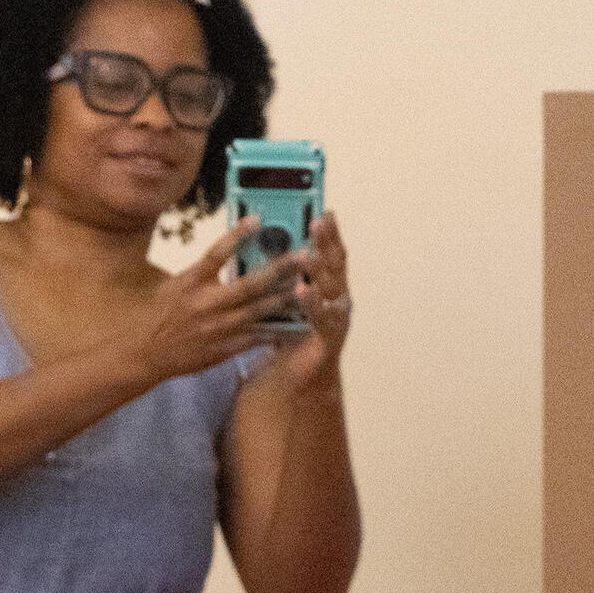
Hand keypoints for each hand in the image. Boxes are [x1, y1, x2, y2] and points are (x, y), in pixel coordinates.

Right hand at [128, 217, 302, 383]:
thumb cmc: (158, 315)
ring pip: (260, 310)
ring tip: (307, 285)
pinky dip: (278, 329)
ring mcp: (219, 328)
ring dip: (286, 297)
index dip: (238, 235)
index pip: (217, 253)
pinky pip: (257, 337)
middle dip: (280, 269)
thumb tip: (225, 254)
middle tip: (303, 255)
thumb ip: (201, 272)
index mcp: (191, 282)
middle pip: (251, 284)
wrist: (145, 353)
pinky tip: (296, 322)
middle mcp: (207, 304)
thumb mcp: (173, 284)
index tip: (257, 220)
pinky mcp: (225, 348)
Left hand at [275, 211, 351, 385]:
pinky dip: (312, 302)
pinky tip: (302, 289)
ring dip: (319, 269)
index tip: (324, 210)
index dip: (329, 233)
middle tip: (318, 220)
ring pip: (331, 288)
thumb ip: (273, 278)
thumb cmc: (284, 337)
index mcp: (327, 286)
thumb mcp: (276, 301)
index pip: (330, 253)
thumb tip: (255, 246)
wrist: (291, 382)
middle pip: (336, 264)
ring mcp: (337, 319)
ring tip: (307, 252)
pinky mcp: (330, 340)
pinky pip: (321, 318)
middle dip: (327, 241)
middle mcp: (338, 298)